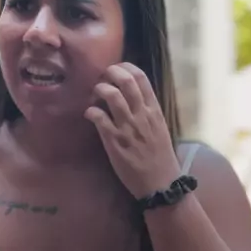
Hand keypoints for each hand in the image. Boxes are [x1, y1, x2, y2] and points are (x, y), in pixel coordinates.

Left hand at [84, 63, 180, 198]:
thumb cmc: (160, 157)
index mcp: (154, 110)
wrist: (160, 183)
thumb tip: (132, 97)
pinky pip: (100, 118)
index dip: (125, 68)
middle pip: (126, 81)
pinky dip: (91, 111)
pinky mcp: (115, 142)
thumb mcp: (159, 128)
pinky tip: (89, 114)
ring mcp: (128, 127)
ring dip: (100, 90)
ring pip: (112, 96)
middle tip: (102, 77)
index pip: (141, 78)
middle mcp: (142, 115)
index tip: (116, 70)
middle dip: (111, 73)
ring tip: (95, 95)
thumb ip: (146, 111)